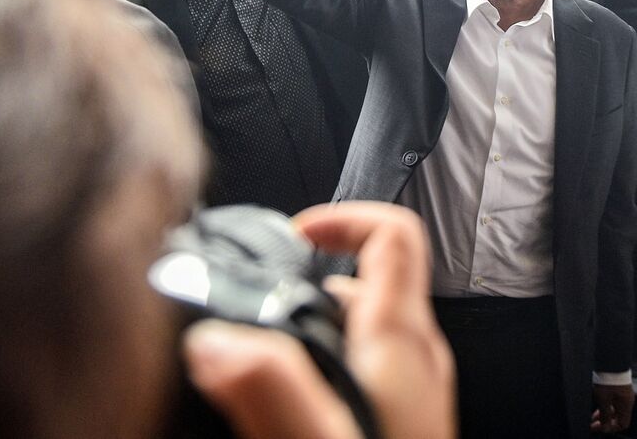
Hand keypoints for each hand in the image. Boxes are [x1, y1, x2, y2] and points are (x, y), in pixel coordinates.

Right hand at [184, 202, 454, 438]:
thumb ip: (271, 389)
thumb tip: (217, 338)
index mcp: (402, 347)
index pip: (395, 236)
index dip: (343, 218)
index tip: (292, 233)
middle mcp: (419, 363)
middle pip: (379, 278)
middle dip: (318, 270)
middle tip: (265, 284)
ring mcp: (416, 396)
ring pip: (369, 328)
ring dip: (319, 318)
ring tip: (266, 337)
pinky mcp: (404, 424)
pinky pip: (368, 370)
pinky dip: (329, 360)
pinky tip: (291, 396)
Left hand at [590, 383, 633, 432]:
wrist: (611, 361)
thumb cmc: (608, 378)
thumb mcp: (603, 400)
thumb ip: (605, 415)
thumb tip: (605, 427)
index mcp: (626, 405)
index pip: (622, 424)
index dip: (610, 428)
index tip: (599, 427)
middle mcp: (627, 400)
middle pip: (618, 417)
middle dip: (605, 421)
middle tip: (594, 422)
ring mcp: (624, 393)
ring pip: (615, 409)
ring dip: (604, 413)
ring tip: (593, 414)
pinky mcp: (619, 386)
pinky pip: (614, 401)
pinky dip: (606, 405)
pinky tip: (598, 403)